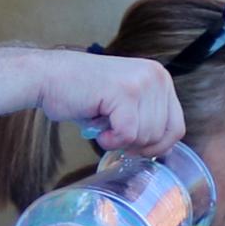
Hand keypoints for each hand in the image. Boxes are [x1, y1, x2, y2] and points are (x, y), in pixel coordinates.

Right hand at [30, 49, 182, 157]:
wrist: (48, 77)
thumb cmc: (82, 94)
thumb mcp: (125, 103)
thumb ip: (147, 118)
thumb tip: (164, 149)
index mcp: (160, 77)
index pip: (176, 126)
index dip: (157, 146)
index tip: (134, 146)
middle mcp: (156, 76)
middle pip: (162, 135)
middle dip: (137, 144)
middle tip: (113, 134)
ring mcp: (142, 83)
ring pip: (146, 136)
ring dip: (121, 141)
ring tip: (103, 125)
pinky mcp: (124, 92)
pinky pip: (128, 134)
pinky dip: (111, 140)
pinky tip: (98, 130)